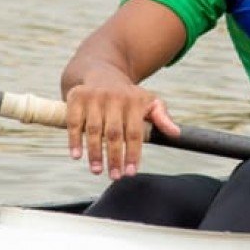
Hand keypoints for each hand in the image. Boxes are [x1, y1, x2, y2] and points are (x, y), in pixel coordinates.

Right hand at [65, 76, 179, 176]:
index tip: (130, 173)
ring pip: (94, 130)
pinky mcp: (77, 97)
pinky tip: (77, 156)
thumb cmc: (129, 96)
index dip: (132, 154)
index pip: (135, 132)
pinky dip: (74, 140)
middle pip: (114, 134)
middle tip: (115, 176)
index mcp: (134, 101)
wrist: (102, 72)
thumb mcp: (148, 101)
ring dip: (94, 153)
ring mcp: (94, 97)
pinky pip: (74, 122)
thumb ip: (162, 117)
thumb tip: (176, 133)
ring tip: (97, 171)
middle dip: (114, 157)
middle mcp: (114, 97)